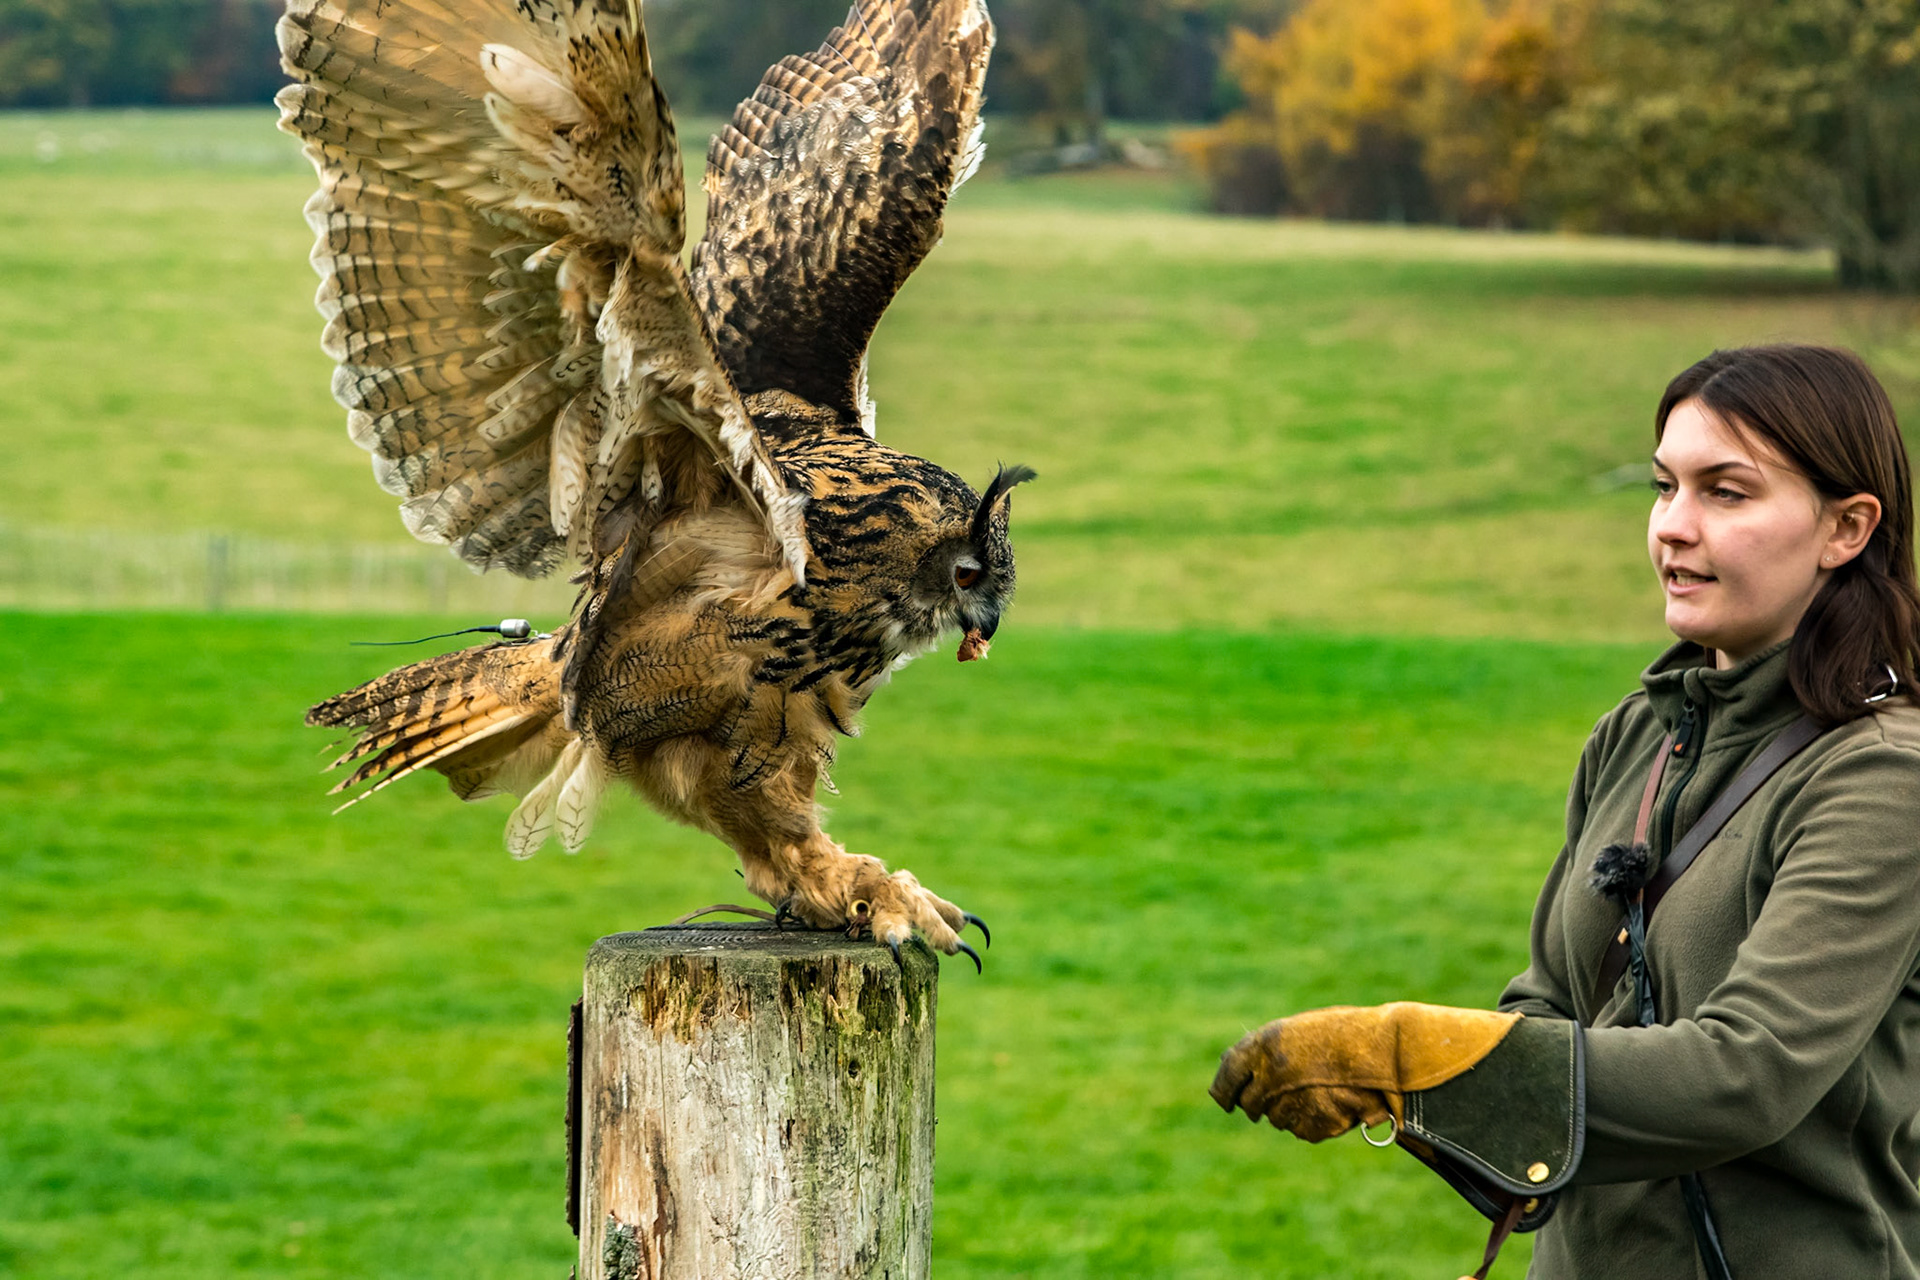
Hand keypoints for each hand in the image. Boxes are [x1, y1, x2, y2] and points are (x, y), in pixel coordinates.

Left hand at [1210, 1018, 1391, 1141]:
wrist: (1385, 1051)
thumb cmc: (1347, 1034)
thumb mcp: (1301, 1029)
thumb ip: (1270, 1047)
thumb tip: (1237, 1064)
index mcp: (1265, 1044)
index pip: (1229, 1072)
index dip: (1225, 1089)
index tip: (1226, 1100)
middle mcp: (1271, 1074)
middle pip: (1250, 1103)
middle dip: (1257, 1105)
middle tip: (1270, 1103)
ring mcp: (1291, 1102)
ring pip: (1276, 1119)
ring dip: (1287, 1112)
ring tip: (1314, 1095)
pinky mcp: (1313, 1123)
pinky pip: (1302, 1129)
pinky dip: (1310, 1122)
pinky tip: (1329, 1105)